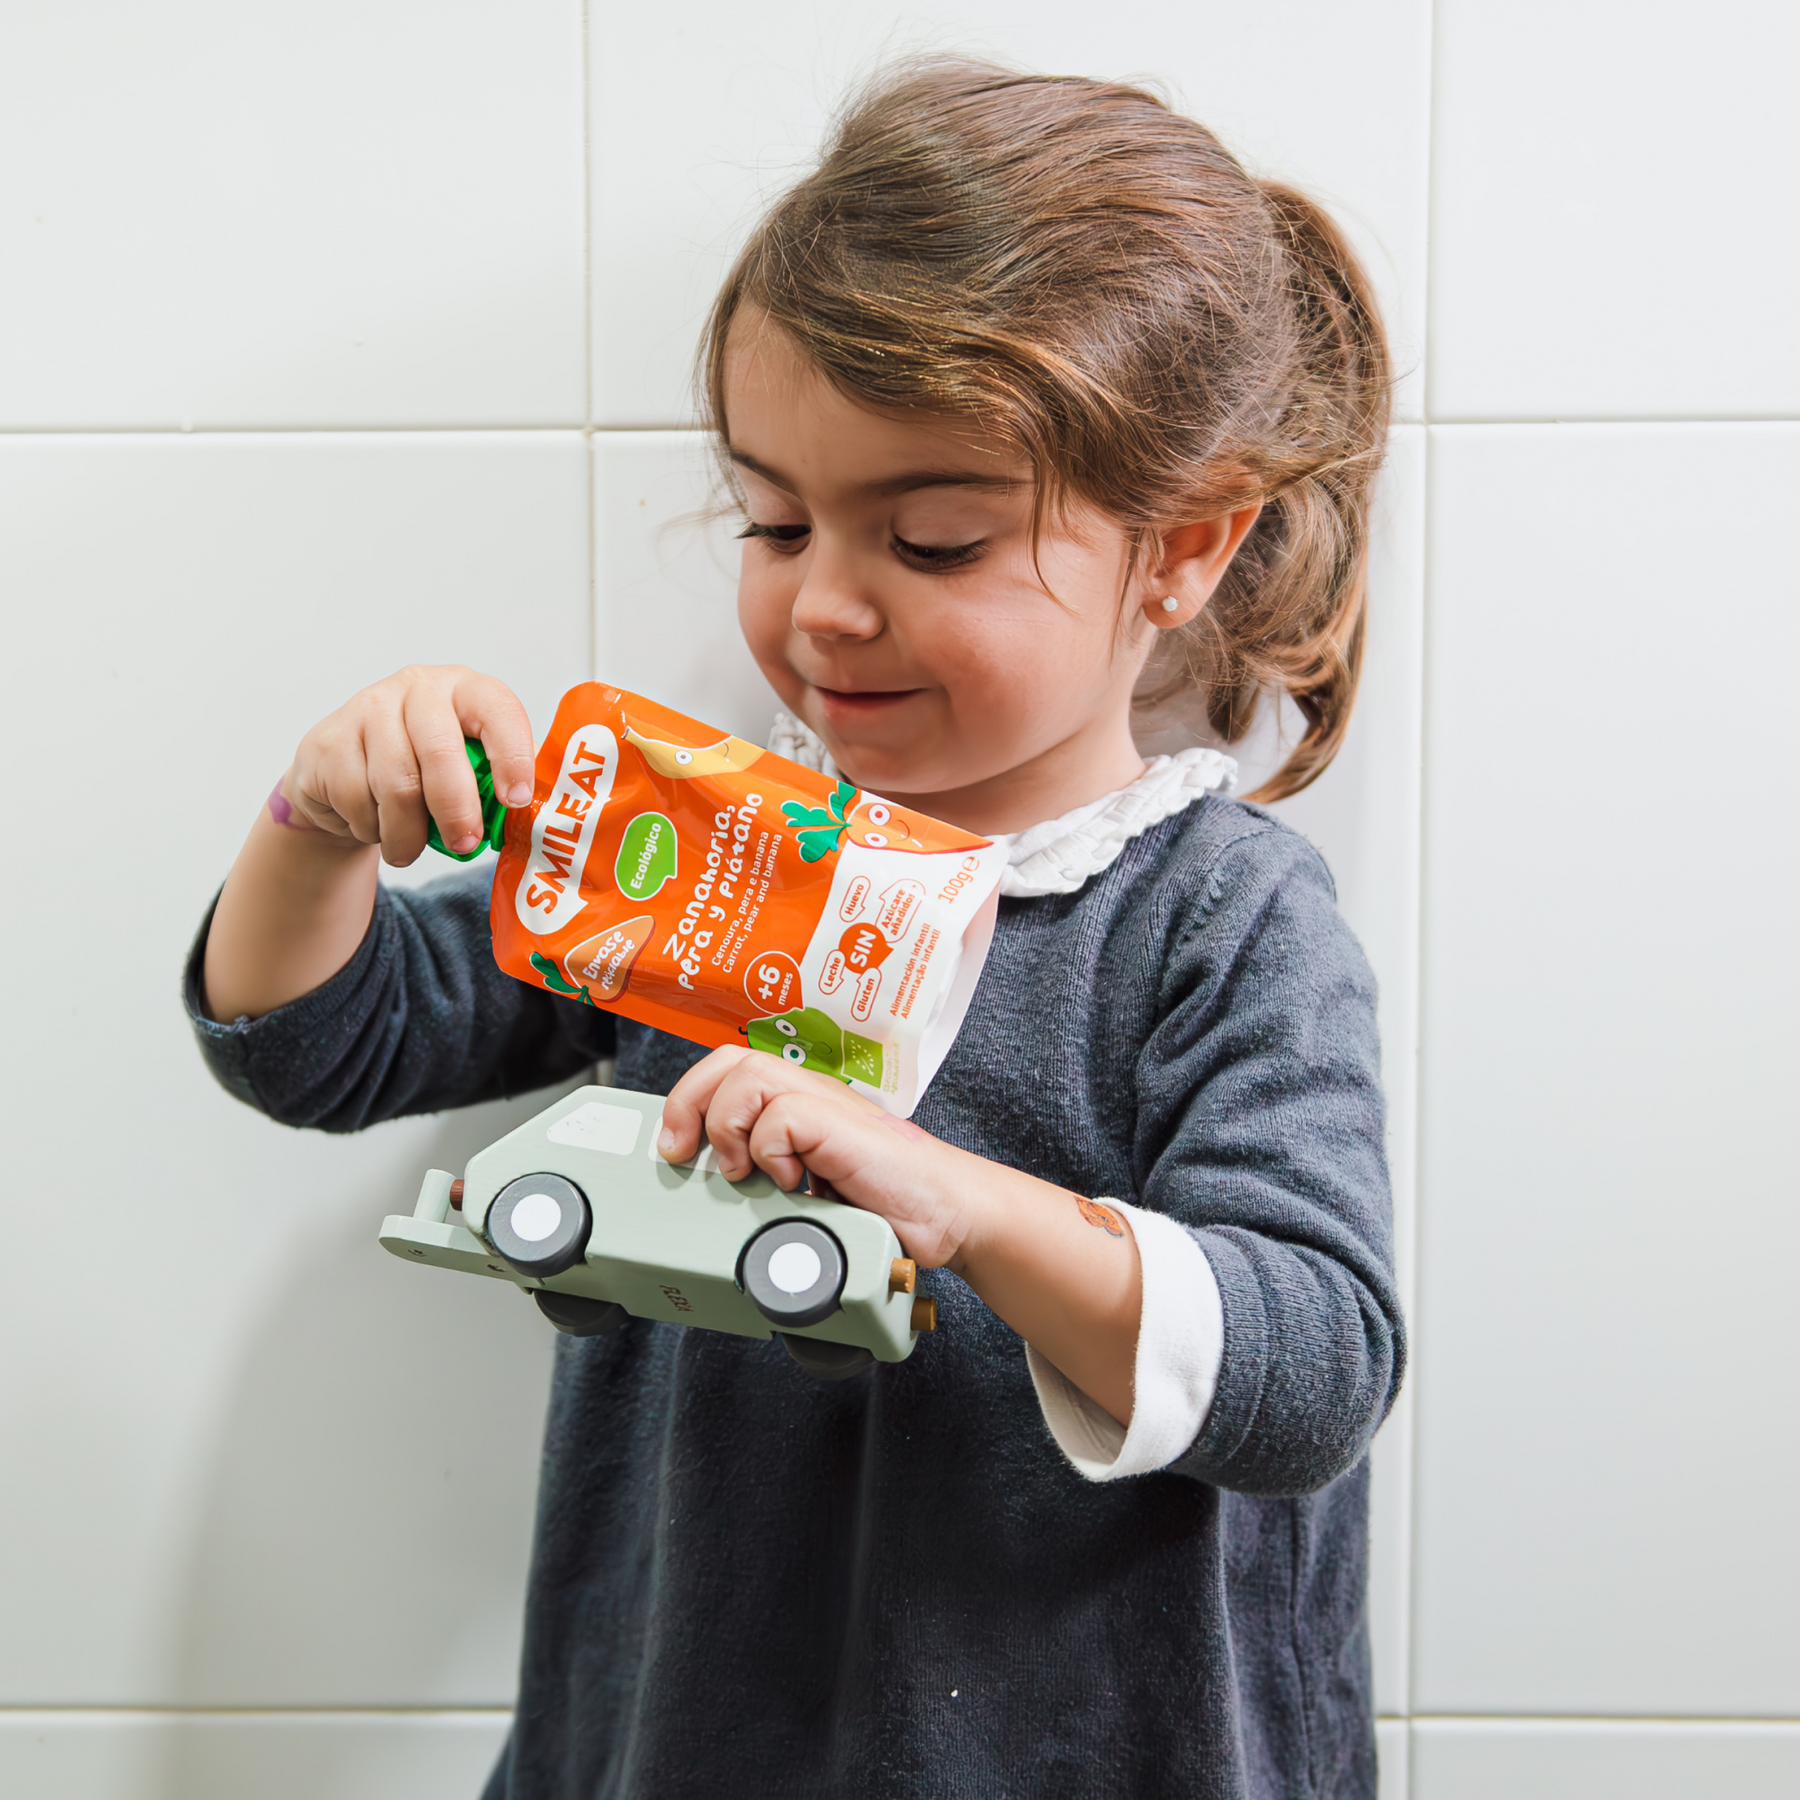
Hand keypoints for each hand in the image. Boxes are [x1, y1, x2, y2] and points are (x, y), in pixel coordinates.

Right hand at [284, 664, 535, 865]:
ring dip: (408, 834)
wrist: (342, 774)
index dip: (512, 756)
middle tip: (464, 844)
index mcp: (464, 690)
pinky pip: (357, 799)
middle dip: (457, 810)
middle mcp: (418, 688)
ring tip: (409, 848)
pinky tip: (374, 824)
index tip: (517, 800)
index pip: (498, 709)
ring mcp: (368, 708)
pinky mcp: (329, 740)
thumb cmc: (420, 772)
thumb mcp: (463, 768)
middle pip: (441, 753)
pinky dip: (371, 828)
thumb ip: (491, 785)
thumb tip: (522, 821)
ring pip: (398, 786)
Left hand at [661, 1045, 1143, 1421]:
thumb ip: (771, 1174)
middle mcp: (810, 1092)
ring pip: (748, 1075)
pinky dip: (772, 1152)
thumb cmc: (885, 1204)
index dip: (688, 1098)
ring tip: (744, 1171)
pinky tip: (792, 1183)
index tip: (673, 1149)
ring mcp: (827, 1104)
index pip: (728, 1069)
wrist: (948, 1214)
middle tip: (683, 1153)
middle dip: (690, 1102)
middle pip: (728, 1059)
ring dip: (729, 1128)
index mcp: (798, 1102)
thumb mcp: (809, 1188)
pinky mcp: (841, 1124)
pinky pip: (782, 1116)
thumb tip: (715, 1193)